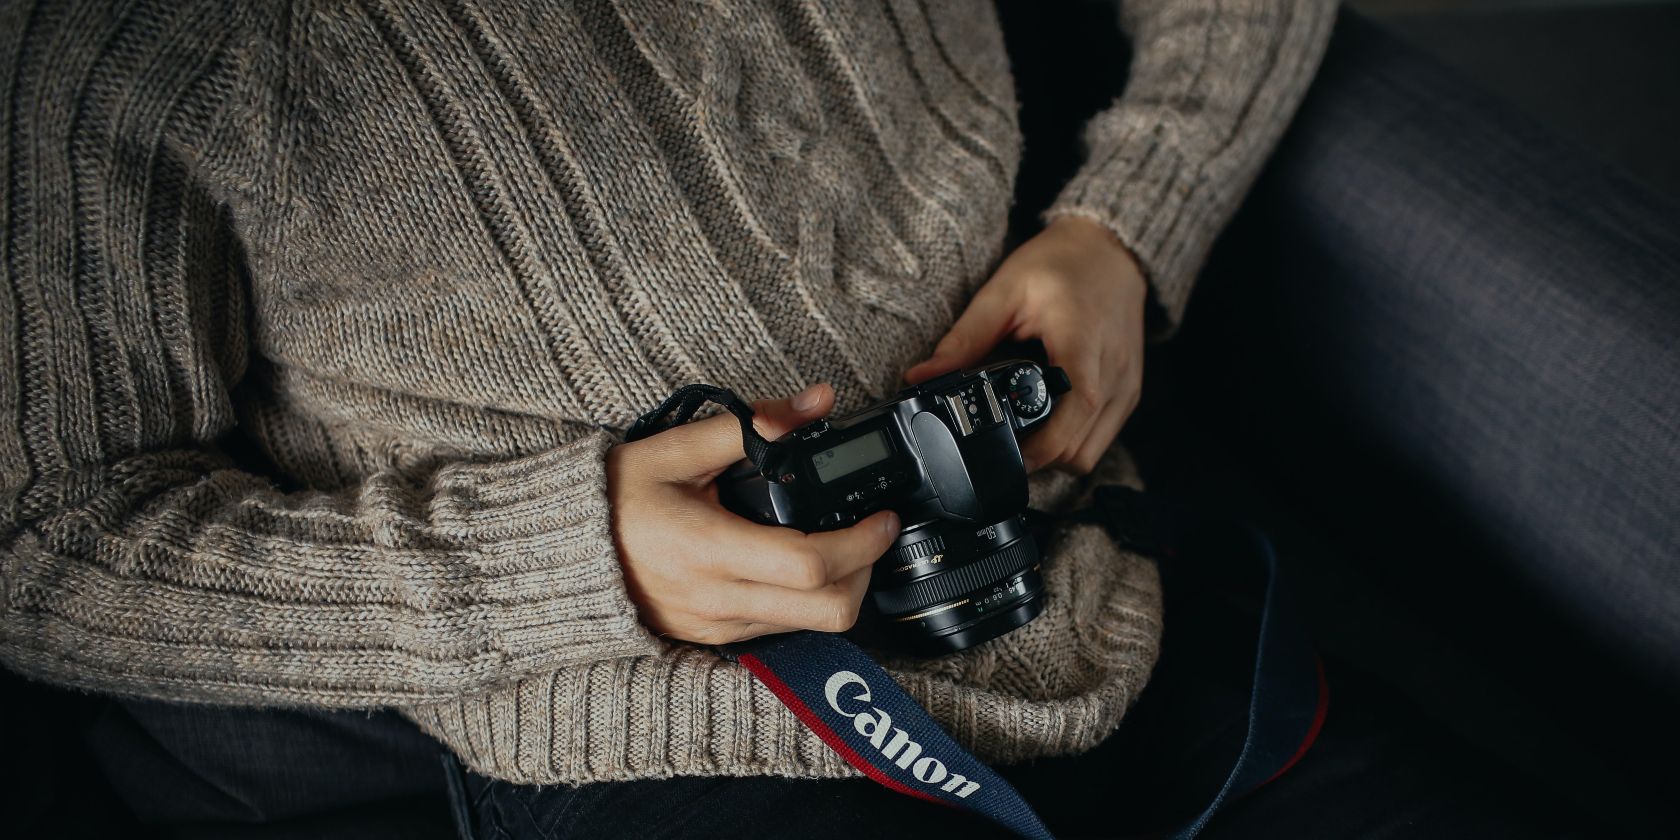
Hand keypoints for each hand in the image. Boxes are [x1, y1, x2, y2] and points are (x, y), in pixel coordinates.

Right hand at [607, 384, 899, 644]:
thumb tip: (814, 403)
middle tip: (870, 534)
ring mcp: (717, 626)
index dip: (862, 543)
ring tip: (839, 543)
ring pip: (811, 627)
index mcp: (708, 549)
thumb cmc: (615, 498)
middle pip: (827, 611)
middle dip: (865, 572)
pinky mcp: (714, 639)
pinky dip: (806, 601)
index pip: (810, 565)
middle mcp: (717, 599)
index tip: (882, 517)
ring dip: (840, 588)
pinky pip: (781, 629)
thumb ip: (751, 424)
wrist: (562, 554)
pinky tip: (799, 564)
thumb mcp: (676, 448)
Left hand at [906, 216, 1147, 473]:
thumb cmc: (1059, 264)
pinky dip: (1073, 442)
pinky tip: (1047, 420)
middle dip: (1037, 457)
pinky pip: (1101, 439)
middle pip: (1078, 450)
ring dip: (1055, 455)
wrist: (1111, 251)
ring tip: (1022, 432)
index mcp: (1082, 343)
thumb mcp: (1003, 292)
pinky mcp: (1129, 393)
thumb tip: (919, 376)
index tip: (1001, 453)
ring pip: (1090, 454)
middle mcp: (1113, 372)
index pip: (1073, 411)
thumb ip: (964, 339)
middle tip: (999, 443)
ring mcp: (1126, 386)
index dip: (1039, 447)